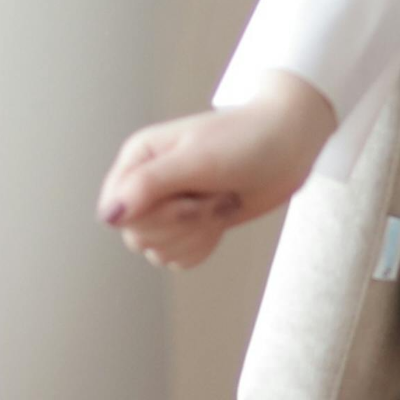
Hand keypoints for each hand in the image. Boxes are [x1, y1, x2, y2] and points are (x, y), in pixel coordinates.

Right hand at [100, 78, 339, 269]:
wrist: (289, 146)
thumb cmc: (246, 140)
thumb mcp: (196, 159)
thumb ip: (149, 184)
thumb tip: (110, 216)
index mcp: (138, 159)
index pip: (117, 212)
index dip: (154, 214)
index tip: (187, 195)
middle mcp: (145, 184)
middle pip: (138, 236)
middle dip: (183, 223)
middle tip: (211, 193)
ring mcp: (167, 207)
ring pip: (158, 251)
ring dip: (197, 233)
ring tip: (220, 199)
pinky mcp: (188, 226)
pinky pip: (178, 259)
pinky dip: (204, 245)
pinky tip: (220, 217)